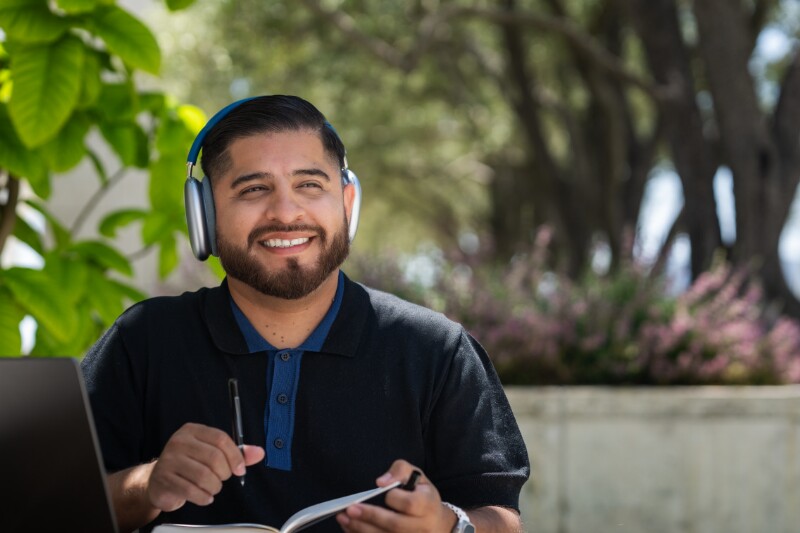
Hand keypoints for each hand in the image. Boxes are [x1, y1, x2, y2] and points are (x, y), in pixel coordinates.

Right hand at [146, 422, 264, 511]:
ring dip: (214, 487)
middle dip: (224, 473)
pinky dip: (203, 497)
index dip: (235, 456)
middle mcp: (179, 441)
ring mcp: (169, 459)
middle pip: (213, 457)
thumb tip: (259, 452)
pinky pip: (190, 490)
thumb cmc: (189, 465)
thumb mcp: (212, 454)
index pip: (220, 439)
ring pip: (203, 475)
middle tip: (222, 479)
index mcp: (193, 431)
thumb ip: (236, 454)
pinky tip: (205, 497)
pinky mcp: (164, 478)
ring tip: (213, 488)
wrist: (158, 480)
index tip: (240, 469)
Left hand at [336, 459, 457, 532]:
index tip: (380, 489)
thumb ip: (399, 471)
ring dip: (362, 529)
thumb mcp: (416, 476)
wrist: (437, 523)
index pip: (410, 503)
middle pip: (395, 525)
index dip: (394, 497)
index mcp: (428, 505)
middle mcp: (423, 526)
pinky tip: (350, 528)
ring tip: (344, 518)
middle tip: (350, 509)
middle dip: (370, 516)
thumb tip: (380, 482)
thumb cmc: (422, 495)